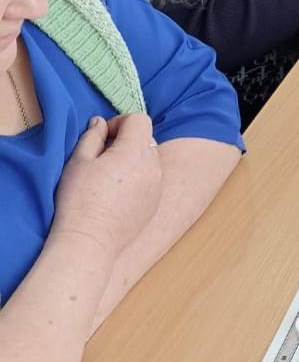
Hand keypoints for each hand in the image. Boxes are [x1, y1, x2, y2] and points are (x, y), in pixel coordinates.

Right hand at [53, 113, 161, 259]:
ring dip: (134, 160)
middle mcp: (153, 166)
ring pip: (150, 160)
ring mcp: (157, 186)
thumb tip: (100, 123)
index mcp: (135, 151)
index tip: (104, 137)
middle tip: (103, 157)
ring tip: (110, 178)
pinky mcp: (155, 203)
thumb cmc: (79, 200)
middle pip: (146, 139)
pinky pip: (152, 180)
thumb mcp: (79, 161)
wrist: (90, 241)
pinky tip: (118, 195)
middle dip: (127, 141)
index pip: (139, 120)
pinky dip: (139, 179)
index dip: (120, 123)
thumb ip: (92, 136)